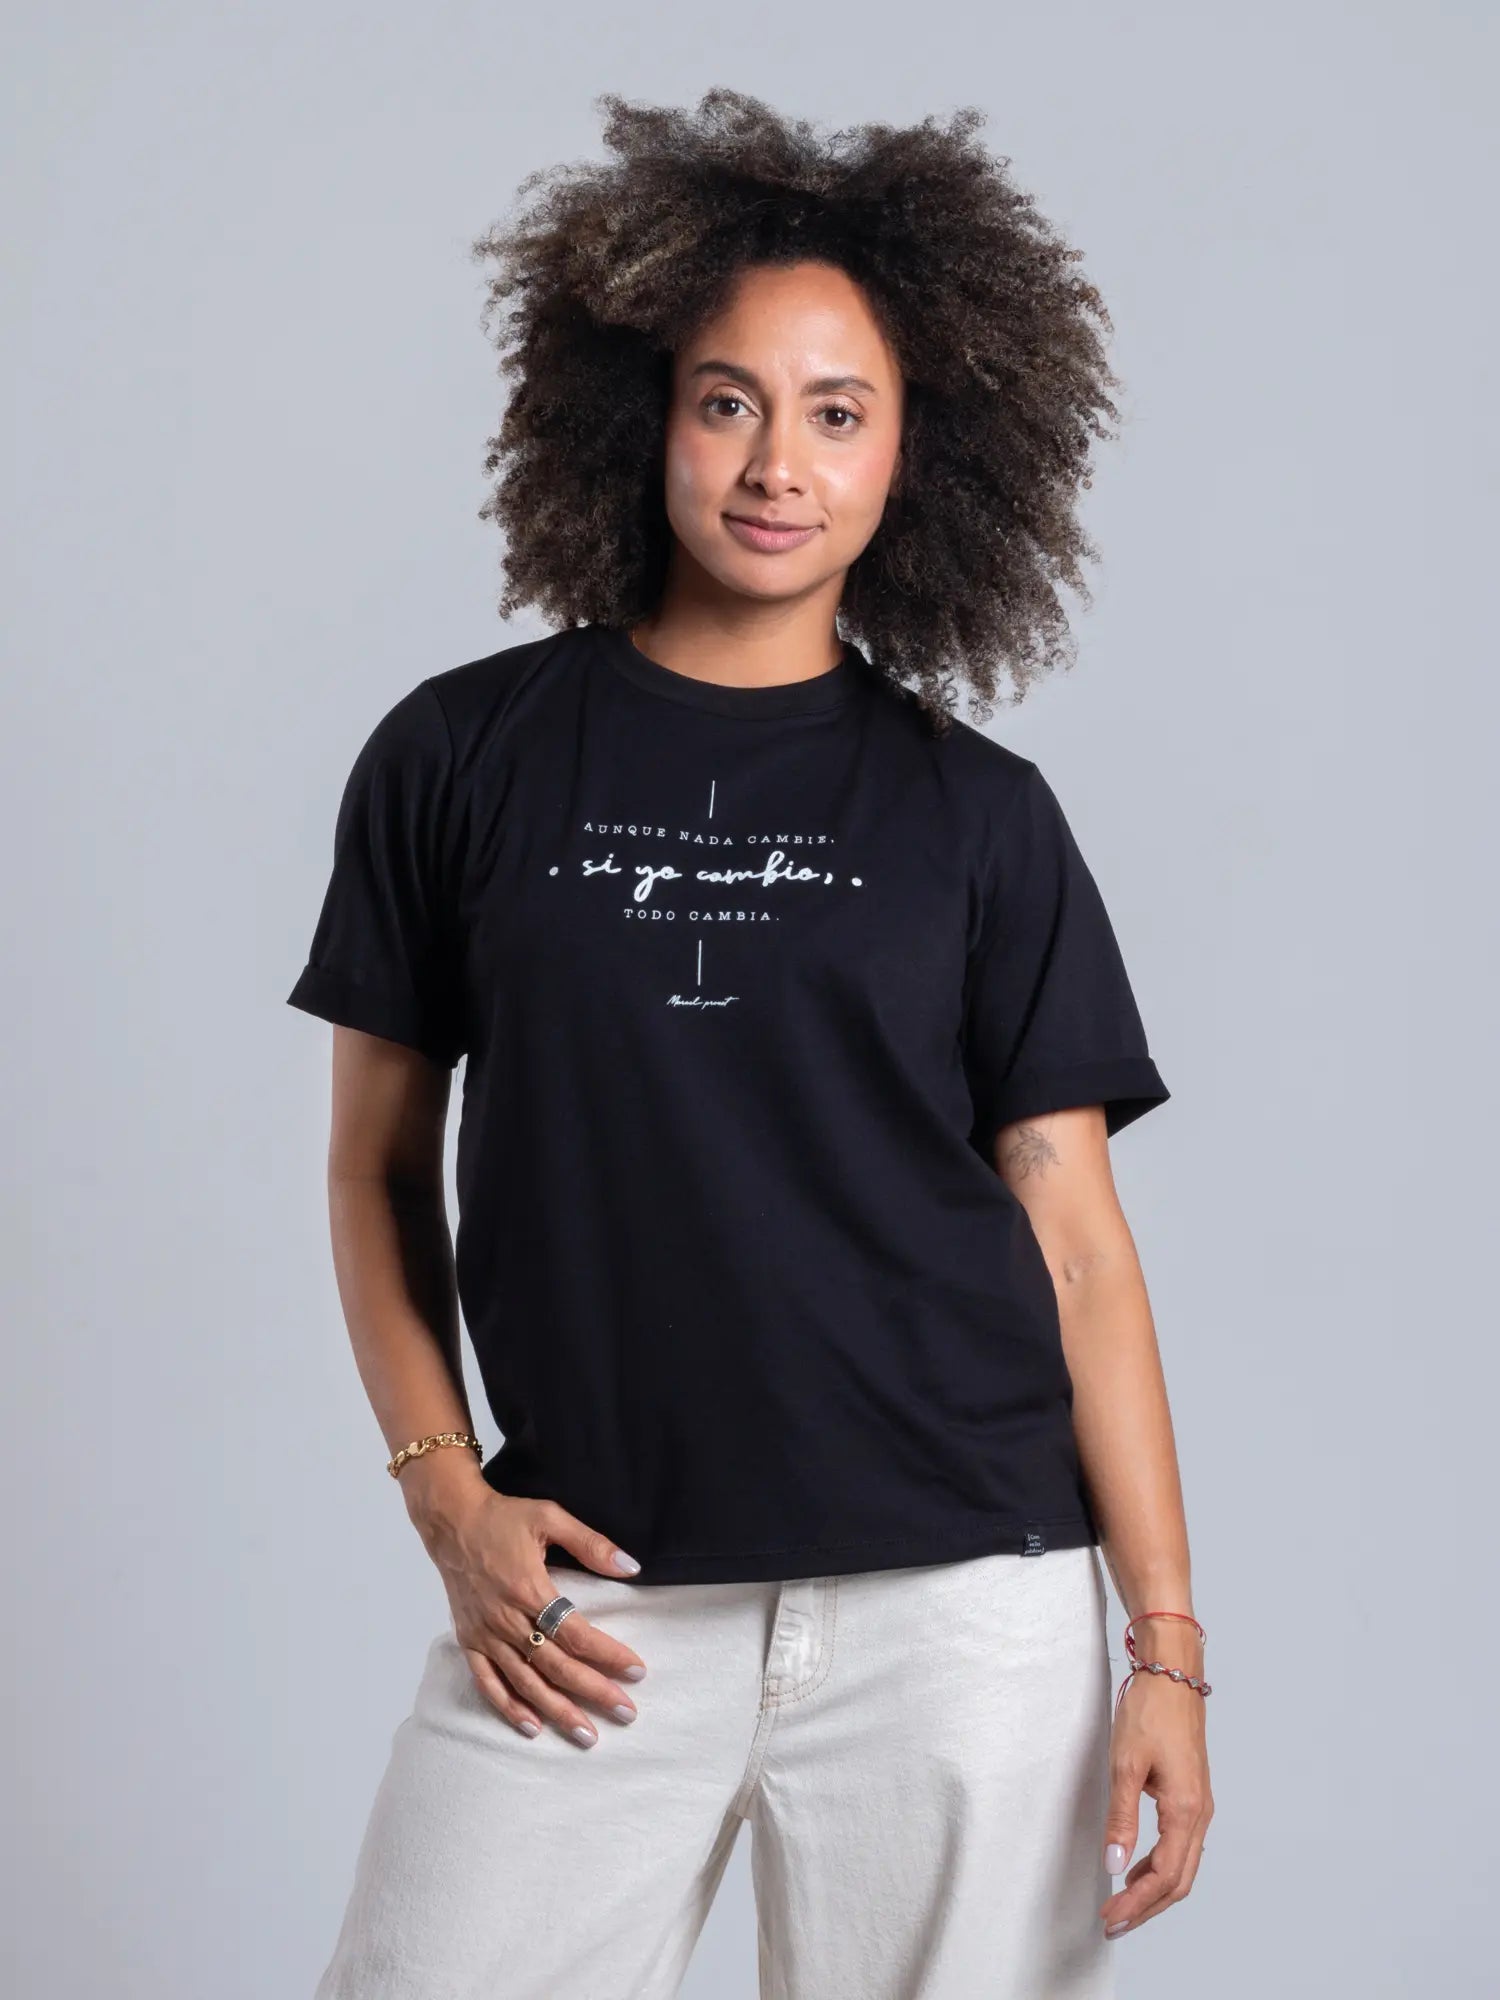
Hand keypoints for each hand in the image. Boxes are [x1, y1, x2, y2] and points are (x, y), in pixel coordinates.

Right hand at [408, 1470, 647, 1747]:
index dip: (608, 1655)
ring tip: (587, 1734)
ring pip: (525, 1682)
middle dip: (593, 1691)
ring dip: (557, 1711)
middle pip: (556, 1665)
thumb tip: (631, 1567)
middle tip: (626, 1712)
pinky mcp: (468, 1641)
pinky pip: (487, 1682)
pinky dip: (508, 1708)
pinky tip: (532, 1727)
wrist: (450, 1520)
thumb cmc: (503, 1517)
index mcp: (529, 1589)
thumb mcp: (550, 1516)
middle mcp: (506, 1619)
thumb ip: (591, 1543)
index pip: (576, 1633)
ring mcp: (485, 1634)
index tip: (636, 1671)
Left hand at [1098, 1660, 1213, 1938]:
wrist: (1173, 1674)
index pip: (1164, 1876)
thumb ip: (1121, 1817)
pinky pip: (1181, 1847)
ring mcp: (1200, 1806)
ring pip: (1182, 1866)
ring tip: (1121, 1903)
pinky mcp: (1192, 1796)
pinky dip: (1159, 1866)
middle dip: (1146, 1907)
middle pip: (1179, 1881)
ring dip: (1153, 1890)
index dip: (1137, 1903)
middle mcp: (1200, 1814)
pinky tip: (1136, 1867)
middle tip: (1113, 1923)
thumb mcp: (1126, 1763)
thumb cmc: (1151, 1711)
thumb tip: (1115, 1863)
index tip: (1110, 1918)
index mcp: (1186, 1810)